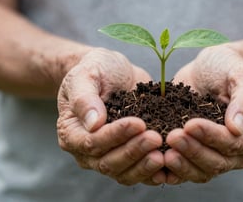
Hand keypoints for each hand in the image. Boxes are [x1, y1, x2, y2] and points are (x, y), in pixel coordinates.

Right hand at [56, 48, 165, 184]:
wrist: (114, 71)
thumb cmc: (96, 70)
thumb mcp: (86, 75)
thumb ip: (84, 98)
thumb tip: (94, 123)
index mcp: (72, 133)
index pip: (91, 142)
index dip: (115, 135)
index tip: (138, 123)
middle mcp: (87, 151)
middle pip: (108, 162)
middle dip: (133, 152)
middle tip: (155, 138)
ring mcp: (109, 156)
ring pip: (124, 173)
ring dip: (144, 165)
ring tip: (164, 155)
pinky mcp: (129, 156)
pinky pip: (140, 172)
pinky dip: (154, 172)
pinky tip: (170, 165)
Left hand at [164, 43, 242, 183]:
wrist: (209, 68)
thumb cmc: (229, 68)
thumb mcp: (241, 75)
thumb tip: (237, 128)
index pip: (233, 143)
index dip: (211, 136)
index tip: (190, 124)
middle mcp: (237, 151)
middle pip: (216, 162)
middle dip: (193, 151)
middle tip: (172, 137)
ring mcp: (215, 155)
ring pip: (200, 172)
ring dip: (181, 164)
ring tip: (163, 152)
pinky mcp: (194, 154)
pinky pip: (184, 170)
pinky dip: (170, 171)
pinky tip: (156, 162)